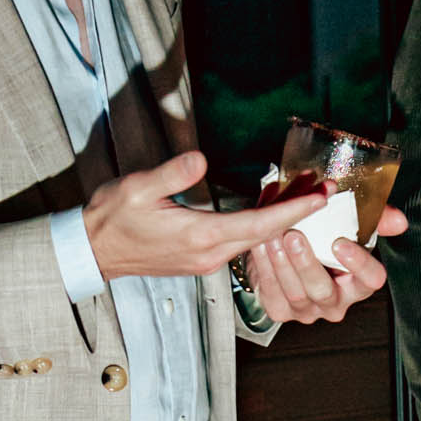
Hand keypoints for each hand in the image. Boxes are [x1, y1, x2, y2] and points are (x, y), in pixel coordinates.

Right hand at [84, 152, 347, 279]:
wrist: (94, 251)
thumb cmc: (113, 218)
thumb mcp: (137, 187)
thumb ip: (172, 174)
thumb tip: (200, 160)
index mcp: (201, 235)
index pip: (259, 224)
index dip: (293, 211)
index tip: (320, 199)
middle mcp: (211, 254)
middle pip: (267, 235)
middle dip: (299, 216)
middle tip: (327, 193)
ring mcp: (208, 261)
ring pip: (256, 242)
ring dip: (283, 223)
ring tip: (307, 199)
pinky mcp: (203, 261)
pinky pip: (242, 245)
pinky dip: (262, 229)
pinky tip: (273, 214)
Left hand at [243, 204, 407, 325]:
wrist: (286, 249)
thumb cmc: (322, 239)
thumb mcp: (349, 225)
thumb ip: (375, 219)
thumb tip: (399, 221)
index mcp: (359, 282)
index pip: (371, 280)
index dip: (359, 264)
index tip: (340, 243)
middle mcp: (336, 302)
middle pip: (324, 291)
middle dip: (307, 263)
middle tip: (294, 235)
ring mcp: (308, 310)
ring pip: (296, 294)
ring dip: (281, 264)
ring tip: (272, 236)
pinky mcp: (280, 311)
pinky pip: (272, 293)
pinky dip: (263, 269)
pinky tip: (259, 247)